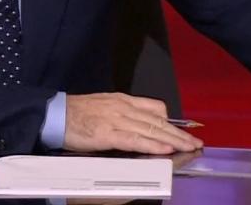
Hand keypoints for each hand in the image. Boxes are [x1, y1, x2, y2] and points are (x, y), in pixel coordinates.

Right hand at [63, 93, 202, 154]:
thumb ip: (122, 113)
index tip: (185, 130)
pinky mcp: (108, 134)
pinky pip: (135, 141)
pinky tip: (164, 150)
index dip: (172, 121)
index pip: (154, 109)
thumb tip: (139, 124)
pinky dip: (152, 145)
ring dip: (173, 140)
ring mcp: (116, 120)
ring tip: (188, 147)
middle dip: (179, 133)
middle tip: (195, 142)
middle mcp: (123, 108)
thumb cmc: (76, 112)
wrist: (55, 114)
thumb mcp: (104, 105)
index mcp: (122, 100)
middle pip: (158, 121)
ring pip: (151, 130)